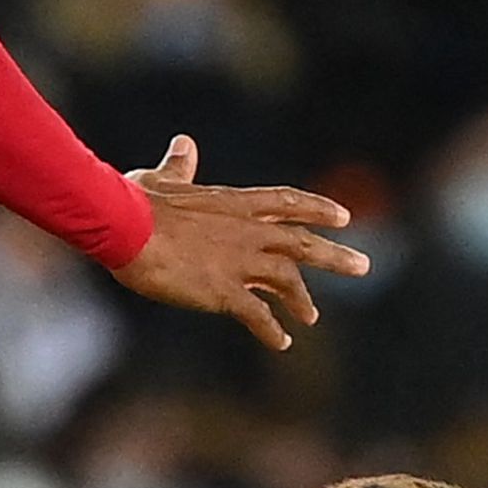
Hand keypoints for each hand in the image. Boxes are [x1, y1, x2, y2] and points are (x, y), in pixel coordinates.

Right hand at [110, 137, 367, 352]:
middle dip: (334, 255)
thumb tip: (185, 144)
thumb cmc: (134, 200)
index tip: (343, 216)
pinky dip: (271, 330)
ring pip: (288, 281)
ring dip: (303, 300)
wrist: (123, 226)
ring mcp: (239, 262)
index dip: (317, 208)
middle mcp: (247, 232)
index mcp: (234, 204)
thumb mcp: (161, 179)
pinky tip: (280, 342)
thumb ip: (181, 167)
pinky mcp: (224, 291)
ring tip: (312, 318)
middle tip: (364, 265)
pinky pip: (258, 315)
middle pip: (302, 243)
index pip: (286, 202)